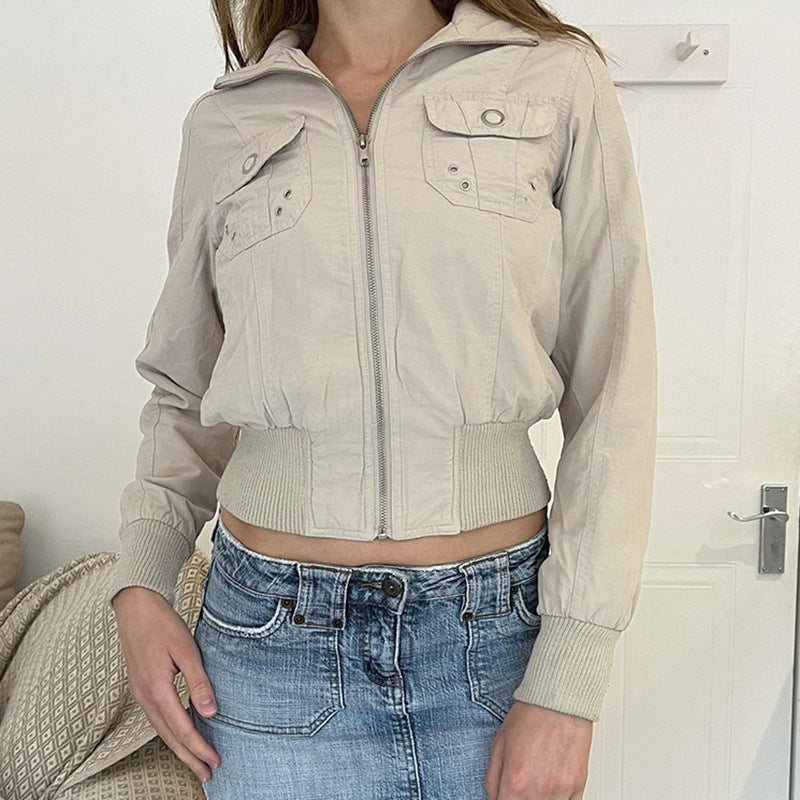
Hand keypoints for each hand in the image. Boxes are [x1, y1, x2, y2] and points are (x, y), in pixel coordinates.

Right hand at [111, 586, 220, 783]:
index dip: (199, 748)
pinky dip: (170, 732)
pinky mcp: (141, 687)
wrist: (135, 607)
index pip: (182, 728)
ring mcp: (140, 693)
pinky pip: (156, 718)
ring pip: (161, 730)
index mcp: (157, 688)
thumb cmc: (162, 623)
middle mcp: (145, 696)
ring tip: (196, 761)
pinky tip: (180, 734)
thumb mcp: (186, 649)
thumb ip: (198, 681)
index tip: (214, 761)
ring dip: (179, 748)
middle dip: (189, 757)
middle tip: (208, 774)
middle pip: (170, 737)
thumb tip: (210, 712)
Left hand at [484, 701, 591, 798]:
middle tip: (520, 785)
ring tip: (536, 783)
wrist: (559, 702)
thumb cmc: (530, 716)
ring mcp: (560, 791)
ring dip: (538, 799)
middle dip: (519, 798)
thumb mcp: (499, 743)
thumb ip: (493, 778)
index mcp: (515, 782)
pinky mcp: (578, 786)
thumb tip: (493, 796)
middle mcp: (538, 791)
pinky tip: (552, 788)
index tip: (505, 793)